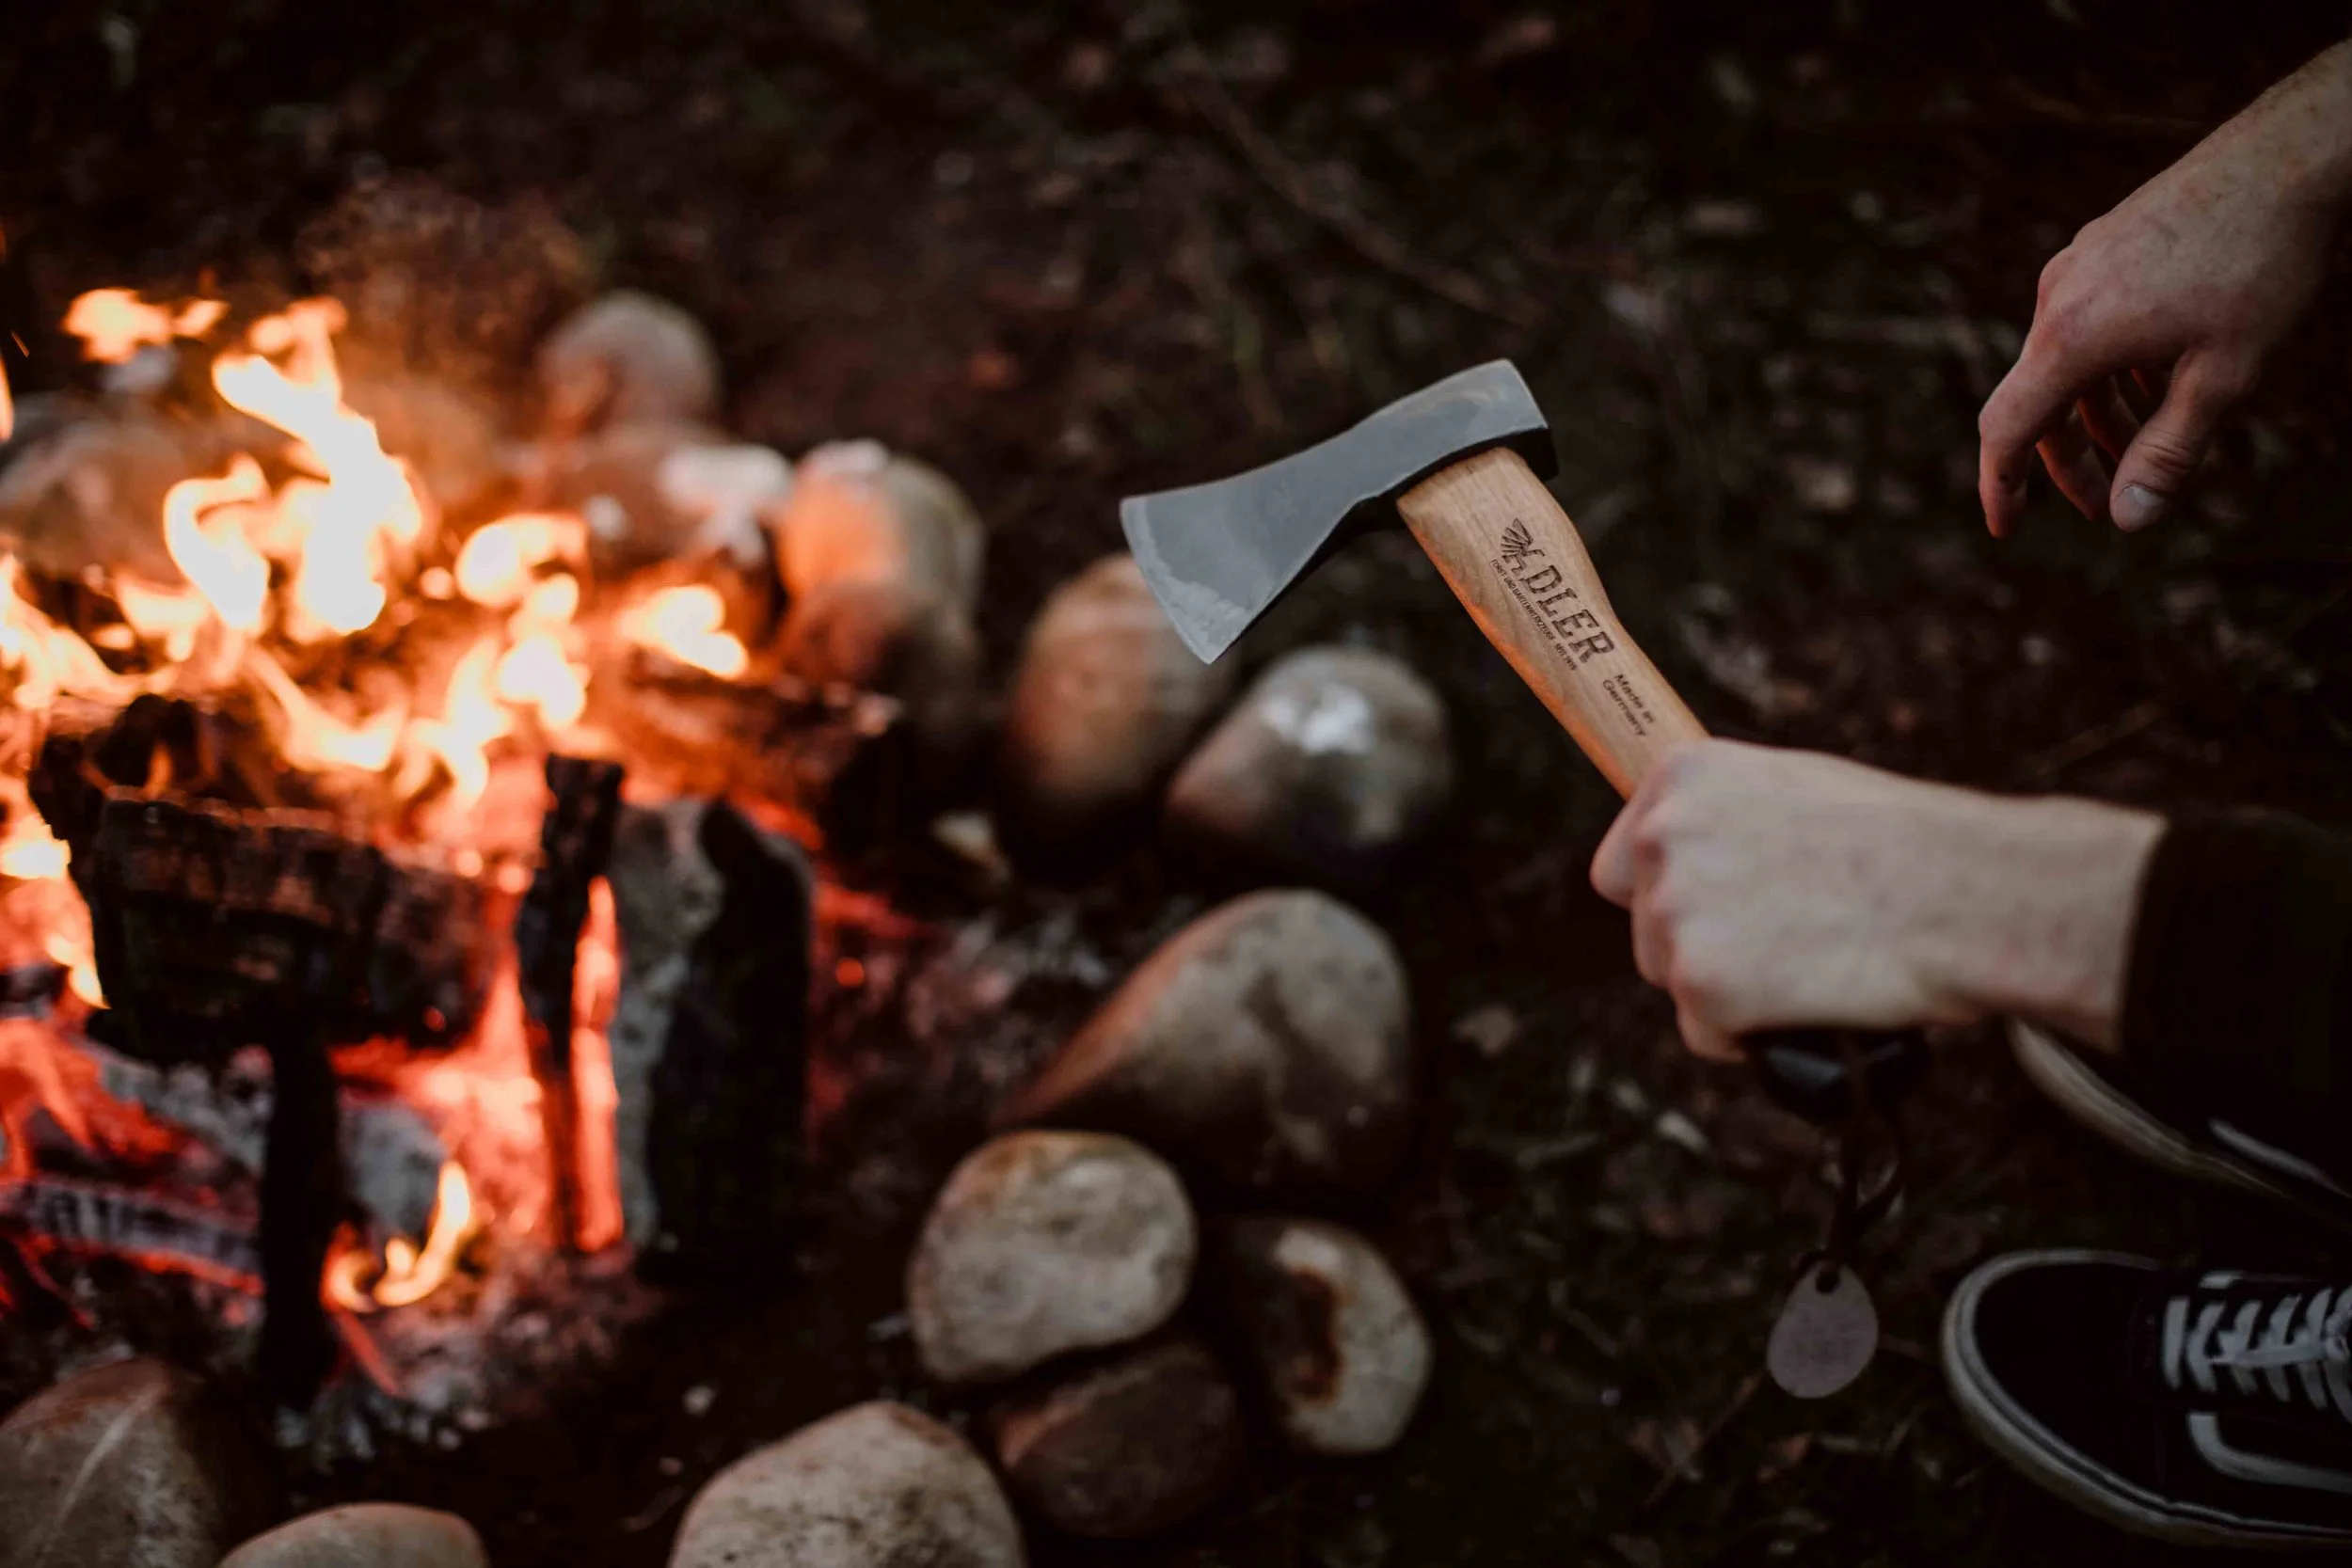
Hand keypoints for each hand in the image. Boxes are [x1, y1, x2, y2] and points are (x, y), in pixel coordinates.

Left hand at [1589, 740, 2162, 1061]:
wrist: (1968, 896)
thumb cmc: (1908, 845)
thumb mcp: (1799, 790)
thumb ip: (1729, 817)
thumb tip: (1690, 858)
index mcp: (1682, 776)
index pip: (1621, 866)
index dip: (1668, 899)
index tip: (1716, 914)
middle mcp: (1663, 835)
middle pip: (1647, 928)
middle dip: (1705, 945)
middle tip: (1791, 940)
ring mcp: (1675, 911)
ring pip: (1673, 979)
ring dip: (1728, 990)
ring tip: (1811, 963)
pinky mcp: (1700, 984)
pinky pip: (1704, 1034)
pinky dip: (1749, 1037)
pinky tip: (1807, 1003)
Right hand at [1978, 41, 2351, 537]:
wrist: (2290, 155)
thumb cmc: (2260, 265)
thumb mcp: (2222, 376)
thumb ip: (2167, 452)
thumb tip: (2128, 520)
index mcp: (2071, 337)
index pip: (2007, 430)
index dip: (2001, 486)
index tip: (2006, 528)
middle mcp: (2058, 299)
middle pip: (2039, 401)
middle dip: (2069, 460)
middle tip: (2104, 505)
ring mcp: (2078, 265)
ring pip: (2068, 362)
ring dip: (2097, 414)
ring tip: (2145, 443)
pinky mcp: (2104, 245)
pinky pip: (2087, 323)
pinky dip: (2110, 368)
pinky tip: (2160, 377)